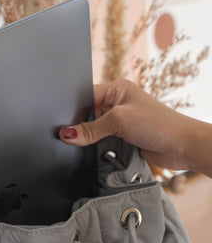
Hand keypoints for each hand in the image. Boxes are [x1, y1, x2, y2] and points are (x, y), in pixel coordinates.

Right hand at [60, 79, 193, 169]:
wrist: (181, 146)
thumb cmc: (158, 124)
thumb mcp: (118, 121)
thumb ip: (91, 129)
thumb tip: (67, 134)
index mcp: (117, 89)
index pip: (86, 96)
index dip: (74, 110)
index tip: (61, 124)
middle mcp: (118, 104)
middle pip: (89, 115)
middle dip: (82, 126)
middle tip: (71, 137)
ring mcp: (122, 122)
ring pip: (96, 131)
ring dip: (93, 140)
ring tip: (87, 145)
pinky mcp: (124, 139)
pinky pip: (104, 143)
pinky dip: (100, 149)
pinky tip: (95, 153)